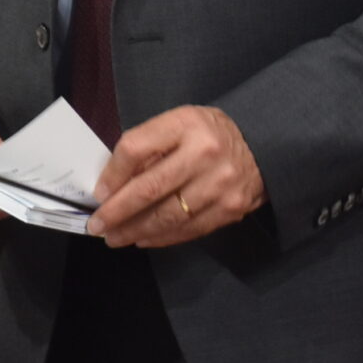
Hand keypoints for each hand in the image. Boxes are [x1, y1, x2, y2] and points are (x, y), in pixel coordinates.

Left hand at [93, 105, 264, 247]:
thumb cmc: (209, 134)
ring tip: (115, 237)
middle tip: (97, 225)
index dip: (113, 174)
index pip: (136, 148)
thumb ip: (149, 147)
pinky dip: (162, 237)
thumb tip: (113, 183)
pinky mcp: (230, 209)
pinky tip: (143, 239)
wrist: (265, 146)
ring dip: (136, 230)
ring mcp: (220, 184)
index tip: (99, 193)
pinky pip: (188, 229)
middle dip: (117, 211)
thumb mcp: (179, 124)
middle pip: (149, 187)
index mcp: (186, 124)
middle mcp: (204, 153)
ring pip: (168, 215)